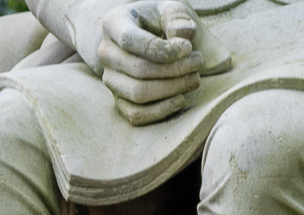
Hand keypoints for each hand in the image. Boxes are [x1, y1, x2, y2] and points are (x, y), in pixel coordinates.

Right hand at [97, 1, 203, 125]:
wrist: (153, 37)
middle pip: (138, 69)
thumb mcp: (171, 9)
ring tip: (194, 78)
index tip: (189, 47)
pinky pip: (136, 115)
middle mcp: (106, 53)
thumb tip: (181, 35)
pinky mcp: (118, 100)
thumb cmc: (163, 21)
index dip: (162, 48)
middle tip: (198, 62)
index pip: (130, 40)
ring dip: (172, 89)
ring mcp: (110, 79)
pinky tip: (181, 98)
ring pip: (138, 93)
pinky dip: (161, 110)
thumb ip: (178, 16)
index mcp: (113, 23)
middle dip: (175, 69)